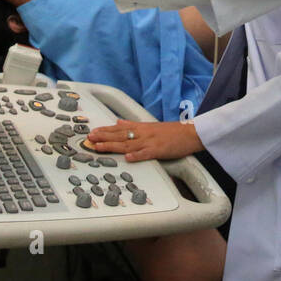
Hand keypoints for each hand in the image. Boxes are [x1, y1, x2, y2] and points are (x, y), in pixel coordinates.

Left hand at [88, 119, 203, 161]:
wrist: (190, 133)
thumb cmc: (172, 131)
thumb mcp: (150, 125)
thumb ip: (133, 125)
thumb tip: (118, 122)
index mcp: (141, 127)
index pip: (119, 129)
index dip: (105, 130)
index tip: (93, 132)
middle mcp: (143, 133)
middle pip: (120, 135)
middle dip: (103, 137)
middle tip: (89, 138)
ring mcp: (151, 142)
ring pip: (128, 144)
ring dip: (112, 146)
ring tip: (99, 147)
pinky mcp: (159, 150)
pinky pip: (146, 153)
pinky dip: (136, 155)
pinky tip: (127, 157)